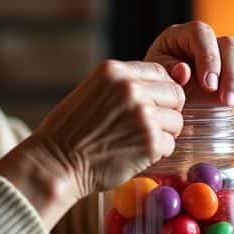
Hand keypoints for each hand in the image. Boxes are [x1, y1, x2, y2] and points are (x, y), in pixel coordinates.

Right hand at [27, 60, 185, 200]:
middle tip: (148, 127)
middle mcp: (131, 88)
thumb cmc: (72, 130)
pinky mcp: (150, 142)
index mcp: (115, 71)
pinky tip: (134, 154)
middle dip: (166, 111)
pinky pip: (170, 144)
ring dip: (163, 134)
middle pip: (175, 94)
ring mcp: (143, 115)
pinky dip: (157, 153)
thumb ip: (125, 85)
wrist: (56, 162)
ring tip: (137, 141)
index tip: (150, 105)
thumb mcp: (94, 91)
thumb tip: (166, 86)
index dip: (159, 91)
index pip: (160, 72)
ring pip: (177, 121)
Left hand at [144, 21, 233, 107]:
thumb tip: (185, 71)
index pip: (202, 34)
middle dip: (231, 74)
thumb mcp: (155, 76)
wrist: (164, 98)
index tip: (209, 85)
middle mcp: (208, 40)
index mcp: (184, 34)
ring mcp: (224, 54)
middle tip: (226, 100)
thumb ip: (168, 72)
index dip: (209, 57)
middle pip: (230, 45)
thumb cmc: (157, 83)